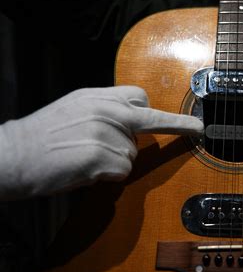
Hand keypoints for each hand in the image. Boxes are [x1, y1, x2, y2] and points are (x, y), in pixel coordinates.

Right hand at [0, 86, 202, 198]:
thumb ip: (104, 113)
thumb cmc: (40, 139)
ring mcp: (103, 131)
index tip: (189, 118)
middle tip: (195, 128)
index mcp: (95, 96)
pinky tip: (87, 172)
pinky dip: (109, 176)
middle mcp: (103, 109)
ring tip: (87, 160)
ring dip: (117, 162)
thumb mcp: (72, 111)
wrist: (10, 156)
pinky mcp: (99, 155)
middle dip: (173, 126)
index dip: (160, 111)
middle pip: (148, 119)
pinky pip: (122, 169)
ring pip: (132, 152)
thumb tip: (132, 124)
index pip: (139, 96)